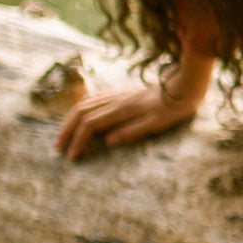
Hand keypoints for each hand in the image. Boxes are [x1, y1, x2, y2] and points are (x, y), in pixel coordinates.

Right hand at [56, 54, 213, 159]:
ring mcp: (117, 93)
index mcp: (122, 109)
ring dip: (70, 120)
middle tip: (58, 148)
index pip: (91, 125)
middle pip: (81, 112)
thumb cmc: (174, 107)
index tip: (72, 157)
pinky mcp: (121, 91)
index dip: (78, 141)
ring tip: (63, 135)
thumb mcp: (157, 123)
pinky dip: (81, 109)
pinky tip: (80, 116)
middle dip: (66, 130)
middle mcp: (115, 99)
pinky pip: (93, 98)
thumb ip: (132, 131)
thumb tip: (107, 141)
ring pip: (84, 103)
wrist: (185, 84)